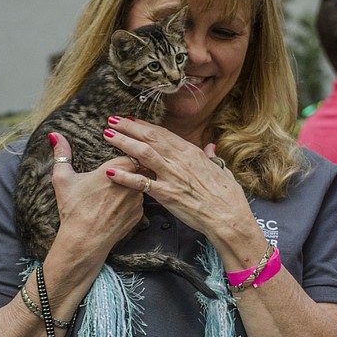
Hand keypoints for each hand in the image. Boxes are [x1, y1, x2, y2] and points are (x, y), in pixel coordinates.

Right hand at [48, 131, 145, 261]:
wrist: (84, 240)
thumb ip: (62, 154)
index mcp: (117, 168)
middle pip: (139, 166)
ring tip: (116, 189)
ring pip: (140, 185)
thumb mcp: (63, 178)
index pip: (130, 150)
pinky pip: (139, 202)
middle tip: (119, 170)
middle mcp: (132, 182)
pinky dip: (131, 201)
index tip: (118, 153)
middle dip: (131, 167)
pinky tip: (118, 205)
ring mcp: (138, 199)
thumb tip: (55, 135)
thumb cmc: (73, 208)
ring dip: (132, 184)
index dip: (125, 150)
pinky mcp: (140, 214)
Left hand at [99, 117, 260, 258]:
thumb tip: (211, 147)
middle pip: (150, 137)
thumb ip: (212, 158)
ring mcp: (172, 176)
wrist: (228, 216)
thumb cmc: (228, 196)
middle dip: (129, 127)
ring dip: (123, 142)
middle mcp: (180, 160)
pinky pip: (141, 183)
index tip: (132, 120)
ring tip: (107, 135)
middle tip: (112, 120)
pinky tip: (110, 172)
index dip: (145, 125)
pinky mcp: (167, 194)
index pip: (164, 133)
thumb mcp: (222, 171)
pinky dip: (125, 176)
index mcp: (192, 152)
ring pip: (142, 153)